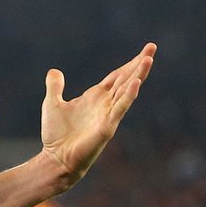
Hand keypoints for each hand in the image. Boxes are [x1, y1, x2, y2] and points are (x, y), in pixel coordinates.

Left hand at [40, 43, 155, 185]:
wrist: (56, 159)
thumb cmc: (56, 135)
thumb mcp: (52, 104)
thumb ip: (55, 87)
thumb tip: (54, 71)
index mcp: (95, 97)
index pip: (117, 76)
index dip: (129, 63)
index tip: (145, 50)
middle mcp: (105, 104)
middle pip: (126, 79)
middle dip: (139, 63)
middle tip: (152, 47)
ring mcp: (108, 115)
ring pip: (127, 91)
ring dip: (138, 75)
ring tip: (148, 60)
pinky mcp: (107, 127)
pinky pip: (119, 109)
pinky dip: (128, 96)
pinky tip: (136, 83)